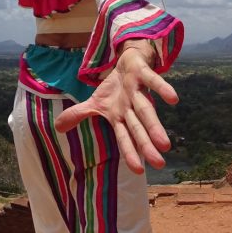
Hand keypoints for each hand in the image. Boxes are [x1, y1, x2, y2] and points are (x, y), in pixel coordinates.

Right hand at [54, 45, 178, 173]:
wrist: (128, 61)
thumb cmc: (116, 88)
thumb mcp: (94, 102)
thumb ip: (78, 115)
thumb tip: (57, 127)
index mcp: (120, 116)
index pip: (124, 137)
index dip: (131, 153)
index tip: (139, 171)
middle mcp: (131, 107)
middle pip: (138, 127)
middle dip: (147, 145)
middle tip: (160, 163)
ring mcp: (138, 91)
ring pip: (146, 109)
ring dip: (155, 125)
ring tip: (166, 144)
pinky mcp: (143, 74)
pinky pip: (153, 81)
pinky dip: (162, 88)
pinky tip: (174, 99)